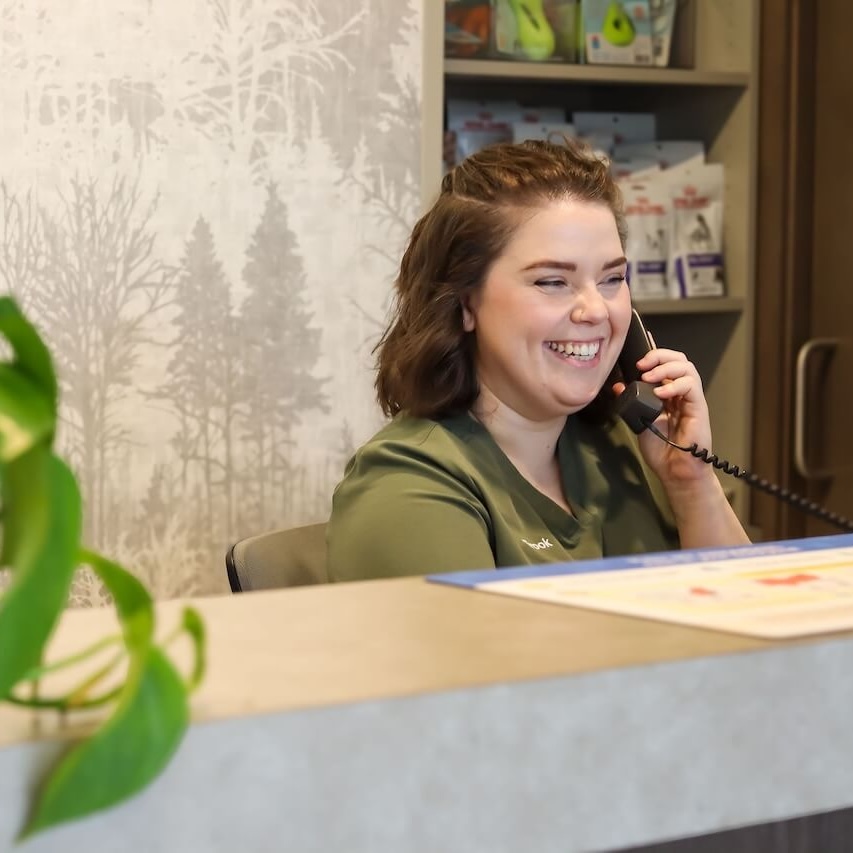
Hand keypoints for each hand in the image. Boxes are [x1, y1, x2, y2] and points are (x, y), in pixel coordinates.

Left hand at [613, 347, 713, 486]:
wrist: (674, 469)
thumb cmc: (660, 449)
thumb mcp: (638, 421)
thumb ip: (630, 403)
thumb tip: (618, 386)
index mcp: (666, 393)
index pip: (664, 364)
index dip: (655, 351)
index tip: (642, 342)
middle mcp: (679, 392)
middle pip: (678, 360)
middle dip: (659, 355)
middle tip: (641, 363)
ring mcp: (690, 399)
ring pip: (686, 368)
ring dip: (665, 367)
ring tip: (649, 376)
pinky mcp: (699, 407)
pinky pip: (691, 386)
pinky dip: (675, 384)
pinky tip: (661, 393)